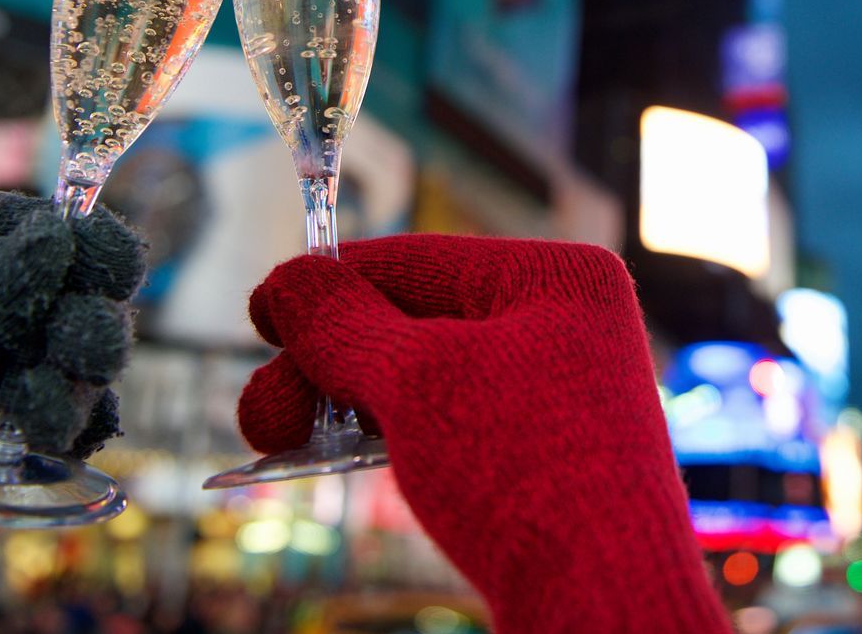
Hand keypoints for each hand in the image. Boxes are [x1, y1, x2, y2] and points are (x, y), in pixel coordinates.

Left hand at [0, 189, 143, 610]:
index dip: (90, 244)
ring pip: (69, 378)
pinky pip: (38, 451)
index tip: (111, 269)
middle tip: (72, 348)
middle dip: (92, 320)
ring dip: (76, 387)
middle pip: (72, 304)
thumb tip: (63, 249)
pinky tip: (31, 443)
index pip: (38, 230)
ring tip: (29, 408)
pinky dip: (61, 445)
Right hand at [238, 235, 731, 633]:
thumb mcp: (416, 382)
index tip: (260, 313)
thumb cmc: (522, 473)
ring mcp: (557, 394)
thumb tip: (288, 281)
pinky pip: (448, 426)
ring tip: (276, 442)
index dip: (329, 284)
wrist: (602, 599)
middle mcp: (565, 325)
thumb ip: (343, 326)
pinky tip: (335, 458)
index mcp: (557, 278)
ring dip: (343, 406)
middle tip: (262, 415)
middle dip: (325, 365)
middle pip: (413, 323)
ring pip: (424, 381)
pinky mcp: (544, 459)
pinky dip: (387, 436)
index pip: (418, 262)